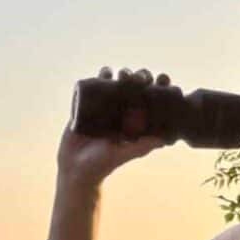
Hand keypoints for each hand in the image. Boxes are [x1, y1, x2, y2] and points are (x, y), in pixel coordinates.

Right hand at [58, 67, 168, 187]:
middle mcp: (121, 113)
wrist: (75, 169)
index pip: (149, 100)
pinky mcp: (87, 106)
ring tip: (123, 74)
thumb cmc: (102, 165)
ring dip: (122, 74)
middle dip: (139, 78)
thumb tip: (164, 140)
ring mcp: (104, 108)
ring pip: (115, 85)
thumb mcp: (124, 154)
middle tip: (141, 77)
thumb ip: (141, 146)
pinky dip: (100, 77)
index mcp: (133, 123)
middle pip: (133, 89)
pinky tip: (106, 71)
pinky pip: (95, 87)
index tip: (162, 79)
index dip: (157, 88)